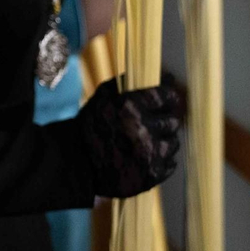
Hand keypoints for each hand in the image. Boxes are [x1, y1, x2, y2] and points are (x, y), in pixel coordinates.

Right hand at [77, 80, 181, 198]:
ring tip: (142, 144)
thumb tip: (167, 76)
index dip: (167, 97)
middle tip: (147, 125)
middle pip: (173, 121)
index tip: (165, 100)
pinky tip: (142, 158)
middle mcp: (142, 130)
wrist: (76, 162)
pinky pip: (170, 163)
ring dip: (162, 142)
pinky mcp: (153, 174)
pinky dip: (159, 160)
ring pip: (173, 143)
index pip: (167, 96)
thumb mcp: (103, 97)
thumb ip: (131, 83)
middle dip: (162, 121)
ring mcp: (149, 154)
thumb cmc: (91, 125)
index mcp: (129, 107)